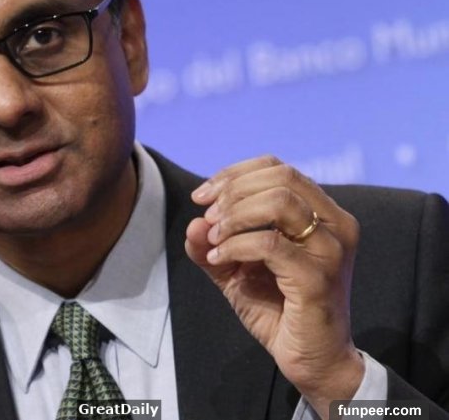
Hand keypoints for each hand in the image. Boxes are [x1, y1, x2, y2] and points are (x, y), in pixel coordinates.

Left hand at [185, 156, 363, 417]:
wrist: (310, 359)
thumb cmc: (277, 310)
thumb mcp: (235, 272)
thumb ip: (212, 246)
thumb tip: (193, 223)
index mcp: (321, 213)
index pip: (278, 167)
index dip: (235, 174)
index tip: (202, 195)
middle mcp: (335, 223)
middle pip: (280, 177)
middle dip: (233, 191)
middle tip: (207, 215)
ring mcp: (331, 248)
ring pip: (279, 202)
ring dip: (235, 215)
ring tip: (214, 238)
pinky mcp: (318, 276)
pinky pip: (269, 243)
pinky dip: (236, 245)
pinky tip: (219, 258)